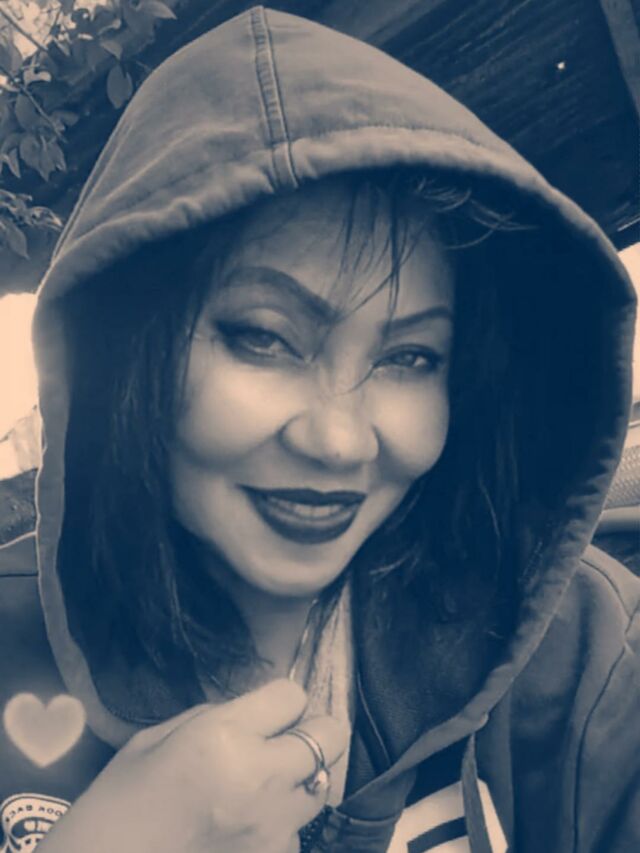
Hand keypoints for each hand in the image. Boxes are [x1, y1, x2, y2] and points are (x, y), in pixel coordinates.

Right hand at [37, 679, 347, 852]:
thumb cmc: (119, 800)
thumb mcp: (156, 739)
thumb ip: (213, 716)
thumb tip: (253, 712)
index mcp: (225, 737)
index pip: (293, 695)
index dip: (282, 700)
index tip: (270, 710)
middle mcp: (261, 780)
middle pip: (330, 736)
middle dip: (313, 731)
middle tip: (288, 738)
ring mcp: (272, 828)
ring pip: (320, 786)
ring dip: (299, 779)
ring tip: (263, 785)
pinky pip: (297, 830)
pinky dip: (281, 822)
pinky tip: (248, 822)